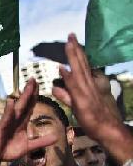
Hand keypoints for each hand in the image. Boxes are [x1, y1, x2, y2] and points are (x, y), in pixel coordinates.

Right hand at [0, 79, 56, 165]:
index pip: (29, 107)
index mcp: (21, 123)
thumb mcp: (28, 147)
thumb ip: (41, 141)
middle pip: (24, 103)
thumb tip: (56, 137)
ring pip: (17, 108)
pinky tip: (11, 101)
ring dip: (22, 97)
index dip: (34, 96)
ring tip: (26, 86)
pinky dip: (8, 110)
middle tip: (34, 79)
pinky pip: (5, 118)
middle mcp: (14, 120)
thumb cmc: (9, 150)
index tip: (39, 84)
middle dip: (29, 91)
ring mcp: (7, 123)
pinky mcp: (0, 128)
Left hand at [53, 33, 132, 165]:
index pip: (82, 65)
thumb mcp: (78, 105)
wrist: (110, 131)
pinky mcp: (83, 102)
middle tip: (70, 34)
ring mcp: (87, 92)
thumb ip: (66, 95)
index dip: (77, 53)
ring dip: (74, 57)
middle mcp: (89, 85)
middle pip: (81, 64)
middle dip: (75, 49)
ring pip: (79, 71)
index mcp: (90, 85)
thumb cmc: (96, 119)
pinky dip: (69, 77)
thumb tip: (56, 86)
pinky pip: (75, 87)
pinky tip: (63, 68)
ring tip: (69, 43)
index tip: (72, 40)